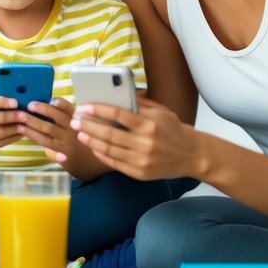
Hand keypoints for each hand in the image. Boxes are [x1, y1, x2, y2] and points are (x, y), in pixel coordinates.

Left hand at [21, 97, 85, 164]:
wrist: (82, 156)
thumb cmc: (71, 133)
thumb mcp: (71, 121)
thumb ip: (60, 111)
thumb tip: (38, 98)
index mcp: (76, 117)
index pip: (69, 107)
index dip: (61, 103)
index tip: (51, 98)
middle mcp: (73, 128)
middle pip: (59, 117)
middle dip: (43, 109)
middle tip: (29, 105)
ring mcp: (67, 140)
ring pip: (48, 129)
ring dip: (33, 122)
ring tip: (20, 117)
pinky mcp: (59, 151)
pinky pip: (43, 141)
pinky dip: (31, 134)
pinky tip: (22, 129)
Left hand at [70, 97, 196, 179]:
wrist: (192, 155)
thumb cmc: (173, 130)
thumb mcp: (161, 112)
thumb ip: (139, 104)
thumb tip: (115, 94)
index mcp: (150, 124)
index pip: (118, 115)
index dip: (98, 110)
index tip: (84, 107)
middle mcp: (145, 143)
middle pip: (108, 134)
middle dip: (88, 126)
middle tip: (75, 120)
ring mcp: (141, 160)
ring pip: (108, 150)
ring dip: (90, 141)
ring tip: (80, 133)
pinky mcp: (139, 173)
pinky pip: (114, 163)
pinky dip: (100, 154)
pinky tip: (93, 146)